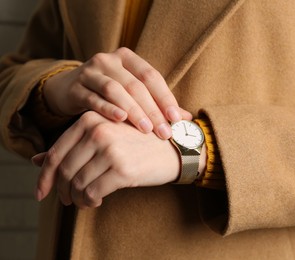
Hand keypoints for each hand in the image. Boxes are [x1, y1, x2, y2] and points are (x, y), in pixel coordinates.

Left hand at [34, 111, 180, 207]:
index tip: (42, 191)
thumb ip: (72, 145)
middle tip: (66, 200)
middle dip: (60, 190)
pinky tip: (96, 202)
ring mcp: (110, 149)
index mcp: (91, 118)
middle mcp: (98, 131)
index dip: (44, 176)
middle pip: (63, 169)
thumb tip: (36, 160)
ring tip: (84, 201)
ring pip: (76, 183)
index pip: (55, 151)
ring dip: (76, 198)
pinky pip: (92, 192)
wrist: (175, 148)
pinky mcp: (122, 169)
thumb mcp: (105, 136)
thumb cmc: (139, 142)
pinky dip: (89, 202)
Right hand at [44, 47, 191, 138]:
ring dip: (133, 110)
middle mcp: (108, 60)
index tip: (177, 118)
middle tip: (164, 132)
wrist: (69, 90)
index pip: (151, 76)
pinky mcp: (75, 88)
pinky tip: (120, 120)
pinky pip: (93, 98)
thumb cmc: (109, 93)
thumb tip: (187, 118)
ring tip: (146, 129)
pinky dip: (108, 109)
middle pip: (136, 85)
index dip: (165, 97)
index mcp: (127, 58)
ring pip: (115, 89)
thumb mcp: (133, 93)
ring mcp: (90, 72)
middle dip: (152, 110)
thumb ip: (158, 103)